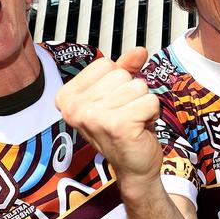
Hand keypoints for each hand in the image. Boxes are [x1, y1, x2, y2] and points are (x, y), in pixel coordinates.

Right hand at [55, 47, 161, 186]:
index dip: (117, 82)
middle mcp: (75, 108)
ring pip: (138, 87)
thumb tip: (139, 50)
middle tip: (125, 116)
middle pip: (122, 75)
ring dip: (142, 104)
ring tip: (133, 122)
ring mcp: (94, 117)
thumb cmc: (124, 131)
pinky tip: (140, 129)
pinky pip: (150, 101)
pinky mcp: (118, 125)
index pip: (105, 64)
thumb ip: (126, 69)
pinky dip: (152, 113)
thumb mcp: (118, 95)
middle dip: (132, 94)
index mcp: (68, 97)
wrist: (134, 168)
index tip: (112, 104)